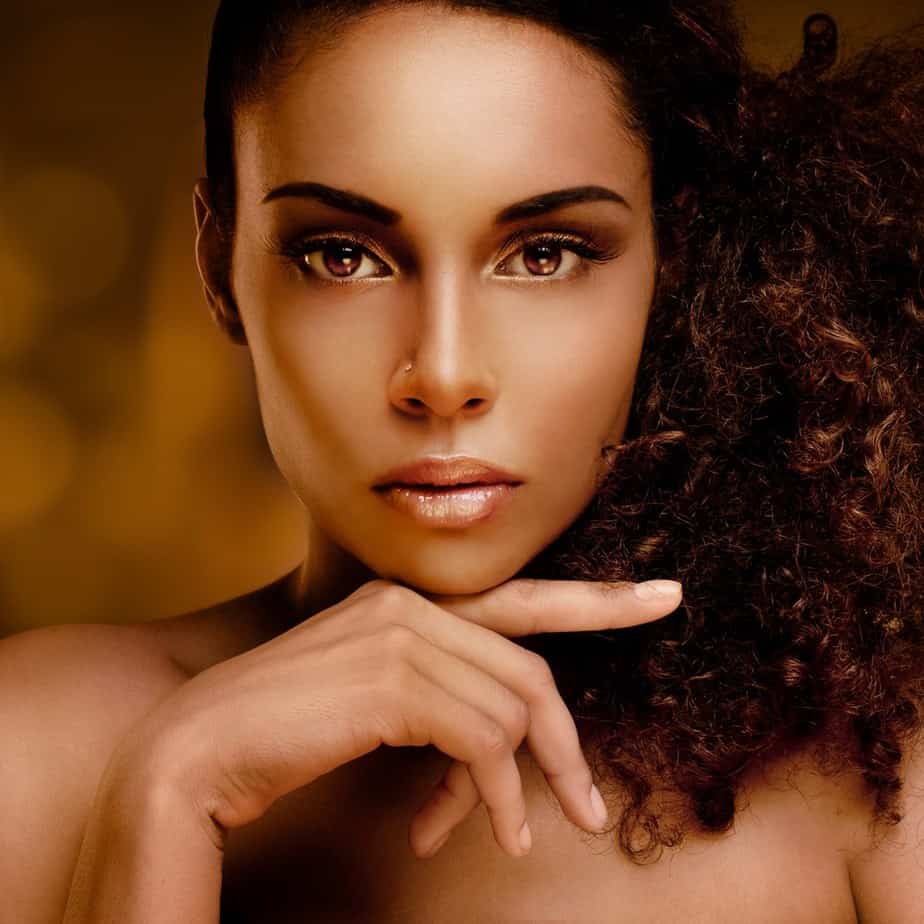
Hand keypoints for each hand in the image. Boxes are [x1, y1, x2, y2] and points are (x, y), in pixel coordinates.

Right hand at [122, 576, 680, 860]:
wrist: (197, 751)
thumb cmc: (287, 730)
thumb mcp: (376, 706)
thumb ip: (441, 699)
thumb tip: (506, 744)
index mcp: (408, 600)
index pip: (523, 598)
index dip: (600, 602)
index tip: (663, 597)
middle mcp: (410, 604)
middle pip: (530, 672)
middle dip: (563, 747)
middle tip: (587, 808)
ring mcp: (401, 635)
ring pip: (511, 711)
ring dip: (513, 786)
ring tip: (505, 834)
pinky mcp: (392, 680)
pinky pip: (481, 739)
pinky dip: (487, 794)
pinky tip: (459, 831)